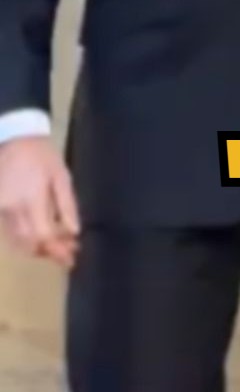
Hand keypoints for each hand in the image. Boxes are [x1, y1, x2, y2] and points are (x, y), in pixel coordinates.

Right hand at [0, 136, 79, 268]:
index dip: (58, 250)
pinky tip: (41, 238)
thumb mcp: (62, 177)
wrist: (15, 141)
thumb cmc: (43, 157)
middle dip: (48, 253)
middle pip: (28, 243)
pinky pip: (9, 234)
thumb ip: (67, 206)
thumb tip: (74, 232)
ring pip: (16, 242)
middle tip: (68, 254)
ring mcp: (0, 211)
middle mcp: (11, 209)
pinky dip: (25, 241)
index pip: (43, 236)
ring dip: (37, 249)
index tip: (72, 257)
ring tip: (58, 248)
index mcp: (31, 200)